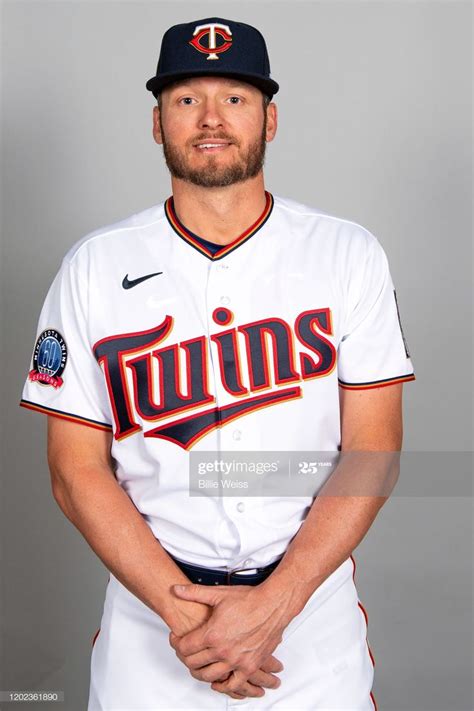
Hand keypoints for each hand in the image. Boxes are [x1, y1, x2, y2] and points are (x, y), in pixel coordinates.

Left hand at [169, 583, 291, 695]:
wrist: (273, 605)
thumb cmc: (249, 599)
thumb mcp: (218, 594)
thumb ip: (194, 593)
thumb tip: (176, 589)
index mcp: (212, 633)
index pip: (185, 647)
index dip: (176, 643)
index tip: (176, 639)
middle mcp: (223, 650)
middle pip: (194, 663)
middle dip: (185, 658)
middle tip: (185, 652)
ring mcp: (236, 661)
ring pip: (210, 676)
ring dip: (200, 672)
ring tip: (198, 665)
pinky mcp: (249, 666)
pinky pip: (233, 685)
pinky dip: (223, 686)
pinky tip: (218, 681)